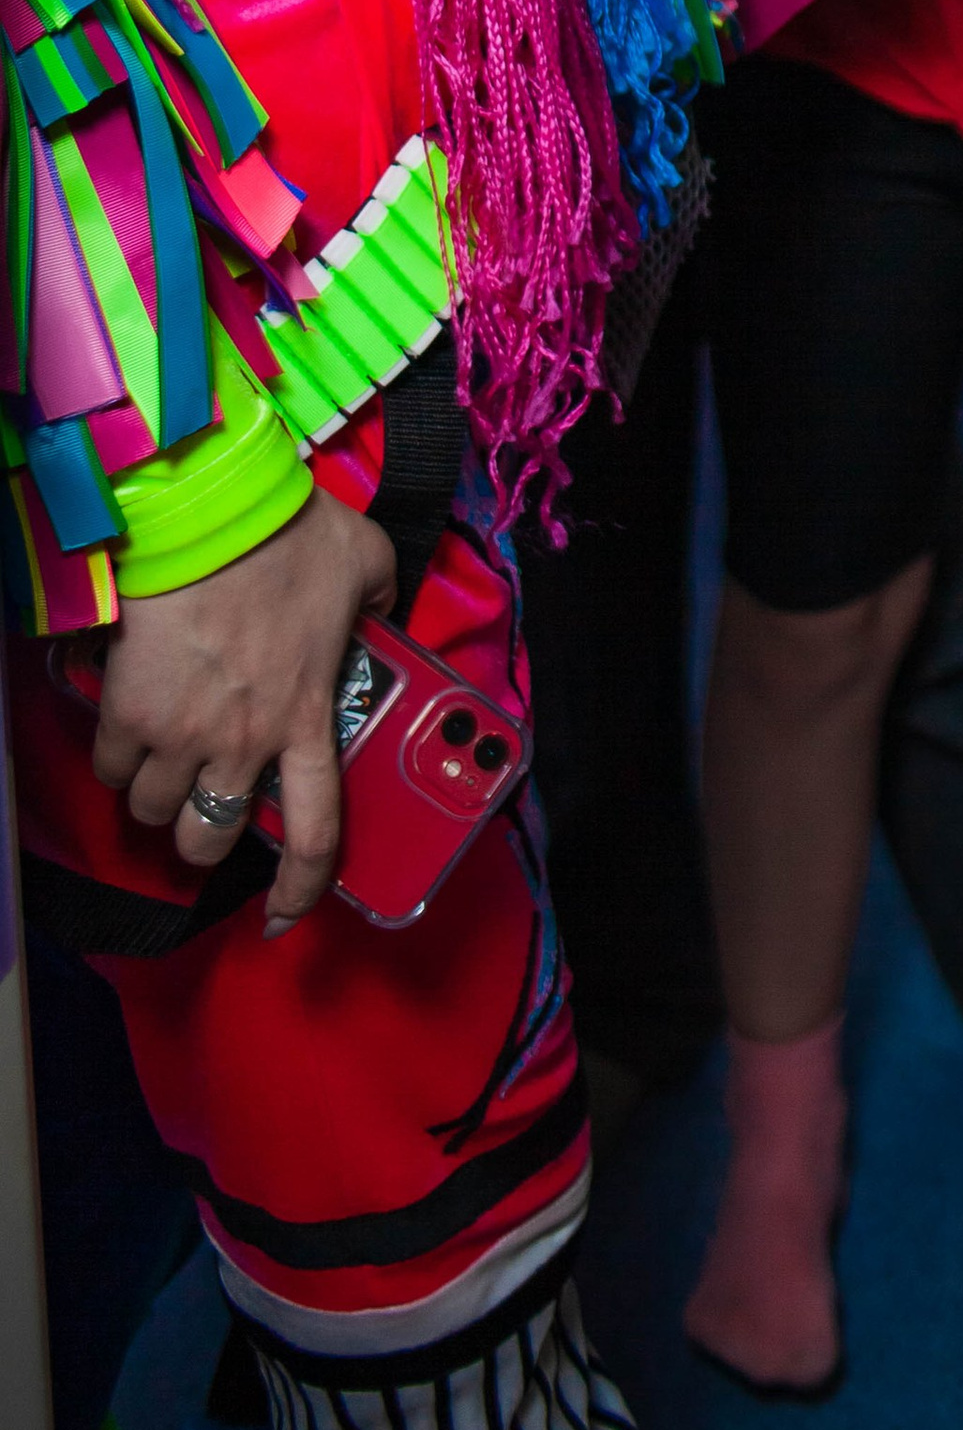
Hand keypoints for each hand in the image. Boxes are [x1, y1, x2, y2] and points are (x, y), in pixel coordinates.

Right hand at [92, 487, 394, 930]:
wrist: (214, 512)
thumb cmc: (292, 534)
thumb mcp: (367, 564)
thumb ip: (381, 598)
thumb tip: (383, 610)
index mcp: (309, 717)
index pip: (317, 834)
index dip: (300, 891)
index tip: (282, 917)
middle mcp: (245, 743)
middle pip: (209, 840)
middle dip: (203, 836)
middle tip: (205, 803)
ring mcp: (183, 733)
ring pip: (153, 810)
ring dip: (158, 792)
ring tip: (167, 754)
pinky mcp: (130, 711)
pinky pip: (113, 766)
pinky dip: (118, 755)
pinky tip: (130, 720)